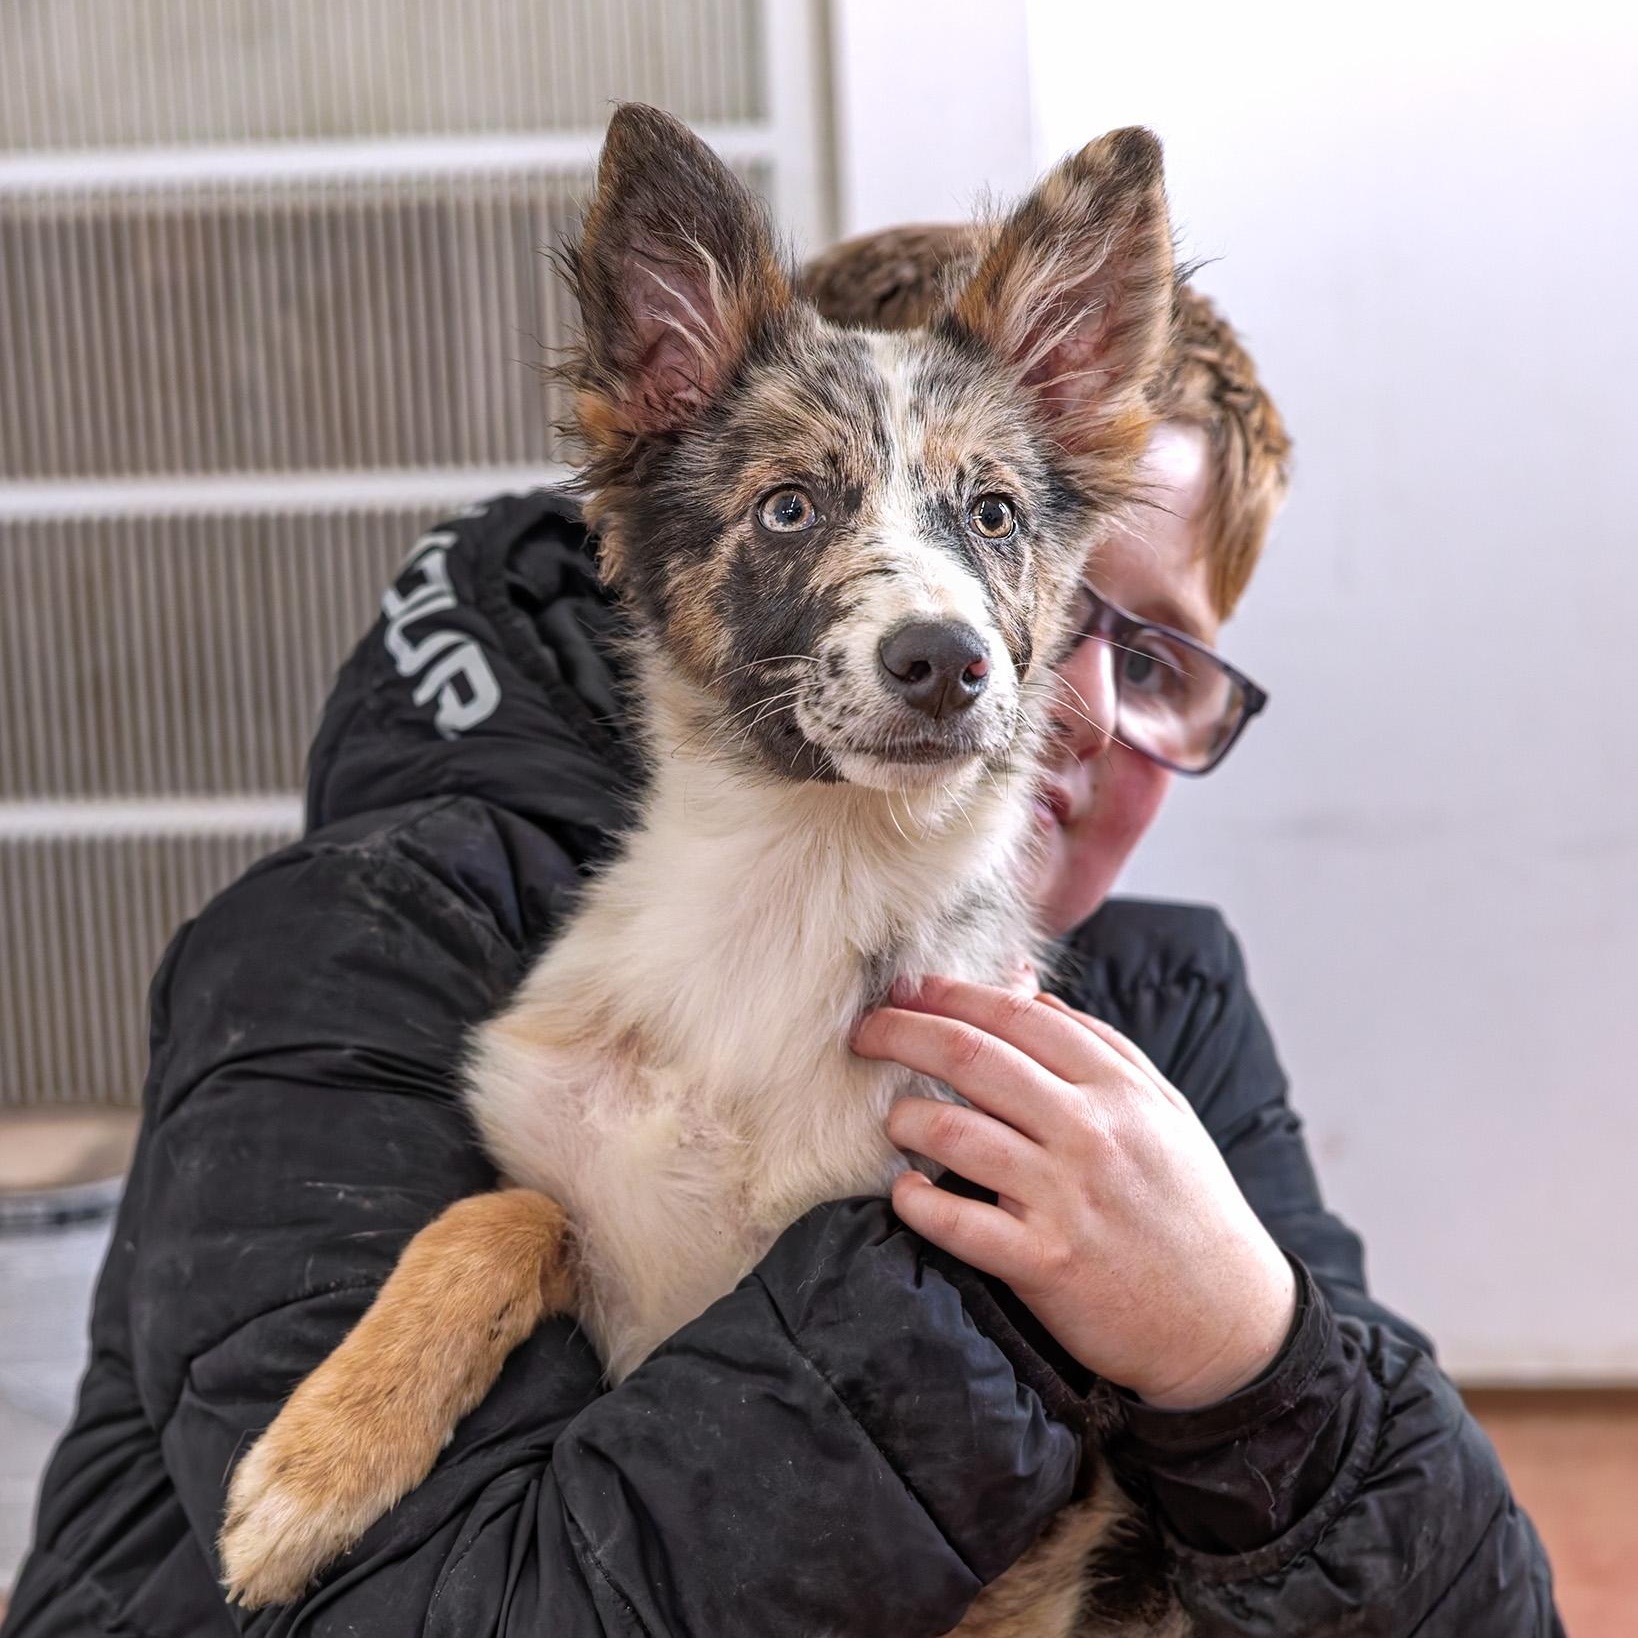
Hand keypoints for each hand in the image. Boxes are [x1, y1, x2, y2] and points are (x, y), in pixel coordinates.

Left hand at [852, 978, 1296, 1408]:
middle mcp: (1089, 1132)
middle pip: (972, 1057)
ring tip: (894, 1121)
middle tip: (864, 1031)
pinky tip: (904, 1191)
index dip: (950, 993)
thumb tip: (1025, 990)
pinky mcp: (1045, 1262)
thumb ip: (1097, 1045)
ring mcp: (1066, 1198)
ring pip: (955, 1132)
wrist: (1228, 1320)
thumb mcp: (1161, 1110)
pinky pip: (959, 1223)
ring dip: (906, 1117)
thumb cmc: (1187, 1205)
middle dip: (903, 1032)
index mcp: (1117, 1088)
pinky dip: (917, 1202)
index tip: (905, 989)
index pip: (1016, 1015)